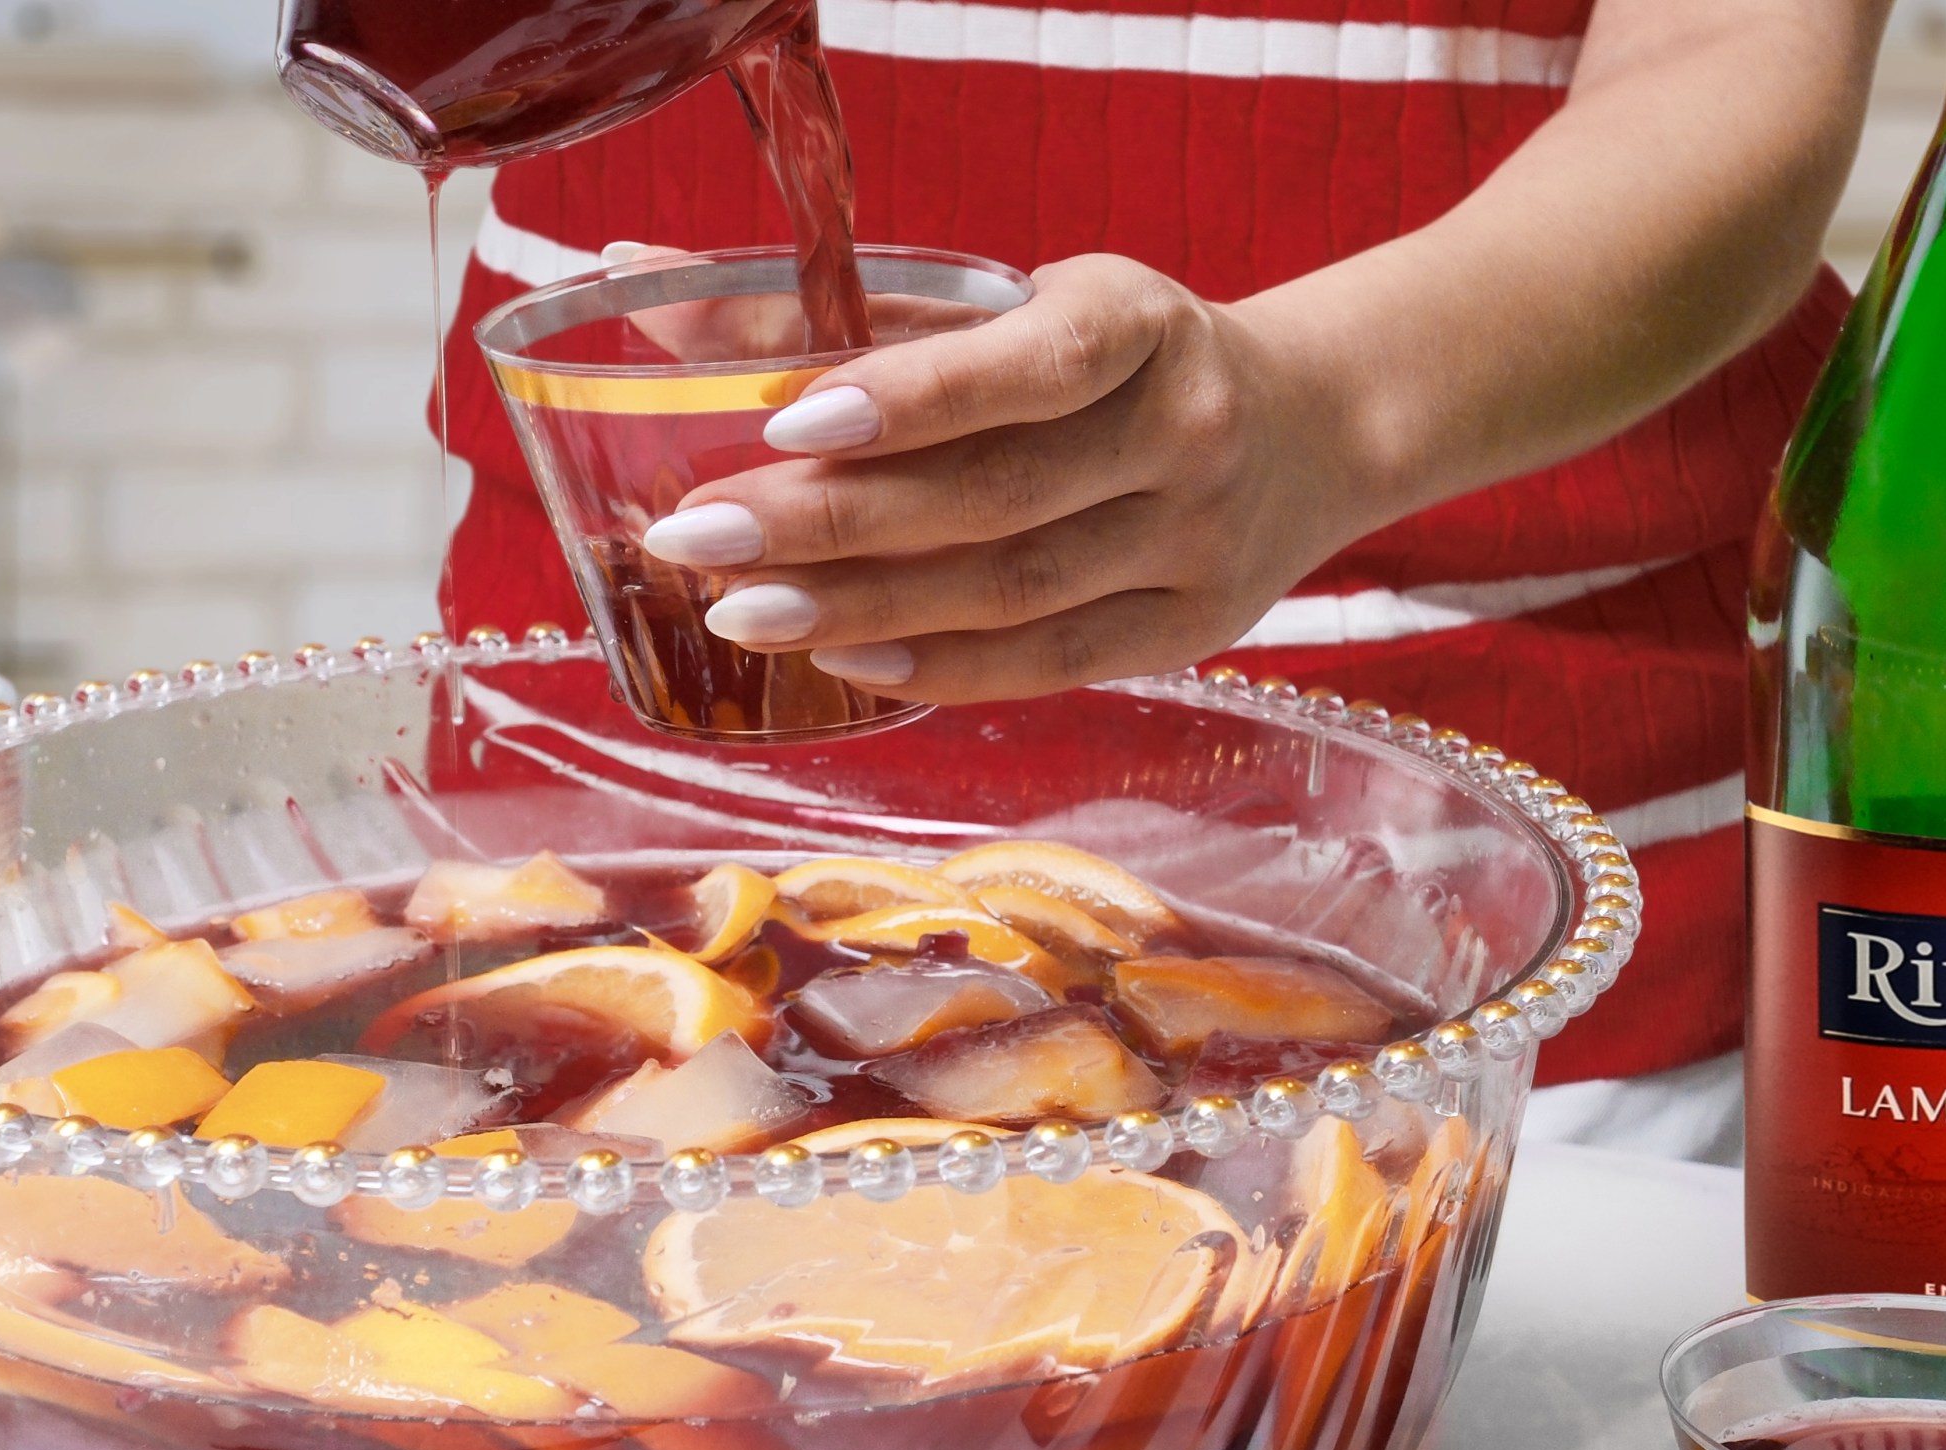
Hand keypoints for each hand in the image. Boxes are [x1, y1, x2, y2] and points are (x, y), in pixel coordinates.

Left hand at [641, 255, 1371, 704]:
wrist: (1309, 428)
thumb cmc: (1113, 357)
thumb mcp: (1015, 303)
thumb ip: (844, 310)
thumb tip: (637, 287)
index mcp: (1142, 323)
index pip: (1029, 367)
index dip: (912, 399)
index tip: (785, 420)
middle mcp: (1186, 433)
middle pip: (998, 496)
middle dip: (834, 522)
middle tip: (701, 536)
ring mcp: (1197, 542)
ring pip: (1014, 592)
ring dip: (865, 609)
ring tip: (742, 613)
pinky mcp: (1190, 629)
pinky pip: (1048, 661)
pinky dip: (938, 666)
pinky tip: (844, 661)